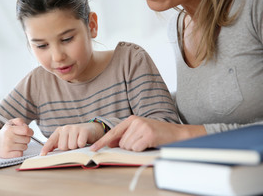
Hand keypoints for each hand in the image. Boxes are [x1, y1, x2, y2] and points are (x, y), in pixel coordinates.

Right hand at [0, 118, 33, 157]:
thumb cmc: (5, 133)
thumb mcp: (10, 123)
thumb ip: (19, 121)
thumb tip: (26, 126)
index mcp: (10, 129)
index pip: (26, 130)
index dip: (30, 131)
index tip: (30, 133)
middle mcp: (8, 138)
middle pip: (27, 139)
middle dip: (26, 138)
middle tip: (21, 138)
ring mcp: (7, 147)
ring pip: (25, 147)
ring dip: (23, 145)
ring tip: (17, 143)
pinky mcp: (7, 154)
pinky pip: (20, 154)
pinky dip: (19, 152)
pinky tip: (15, 148)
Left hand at [40, 122, 104, 155]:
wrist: (92, 129)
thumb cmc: (77, 136)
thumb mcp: (66, 139)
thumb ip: (56, 144)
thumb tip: (45, 152)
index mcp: (59, 131)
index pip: (51, 140)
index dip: (46, 148)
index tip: (42, 155)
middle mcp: (65, 128)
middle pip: (62, 147)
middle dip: (68, 149)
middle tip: (72, 145)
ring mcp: (74, 128)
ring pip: (71, 146)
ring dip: (76, 147)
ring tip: (78, 143)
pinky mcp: (83, 130)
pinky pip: (80, 143)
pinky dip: (82, 145)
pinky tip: (83, 141)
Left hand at [90, 115, 206, 151]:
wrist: (177, 133)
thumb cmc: (157, 134)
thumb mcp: (139, 131)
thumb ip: (125, 135)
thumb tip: (110, 143)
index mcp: (131, 119)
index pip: (113, 132)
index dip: (102, 141)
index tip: (93, 149)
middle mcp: (135, 121)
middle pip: (121, 143)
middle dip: (129, 146)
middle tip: (142, 142)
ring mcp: (142, 127)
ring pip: (128, 147)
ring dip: (136, 148)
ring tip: (147, 142)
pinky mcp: (148, 135)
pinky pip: (136, 148)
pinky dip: (142, 150)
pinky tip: (149, 144)